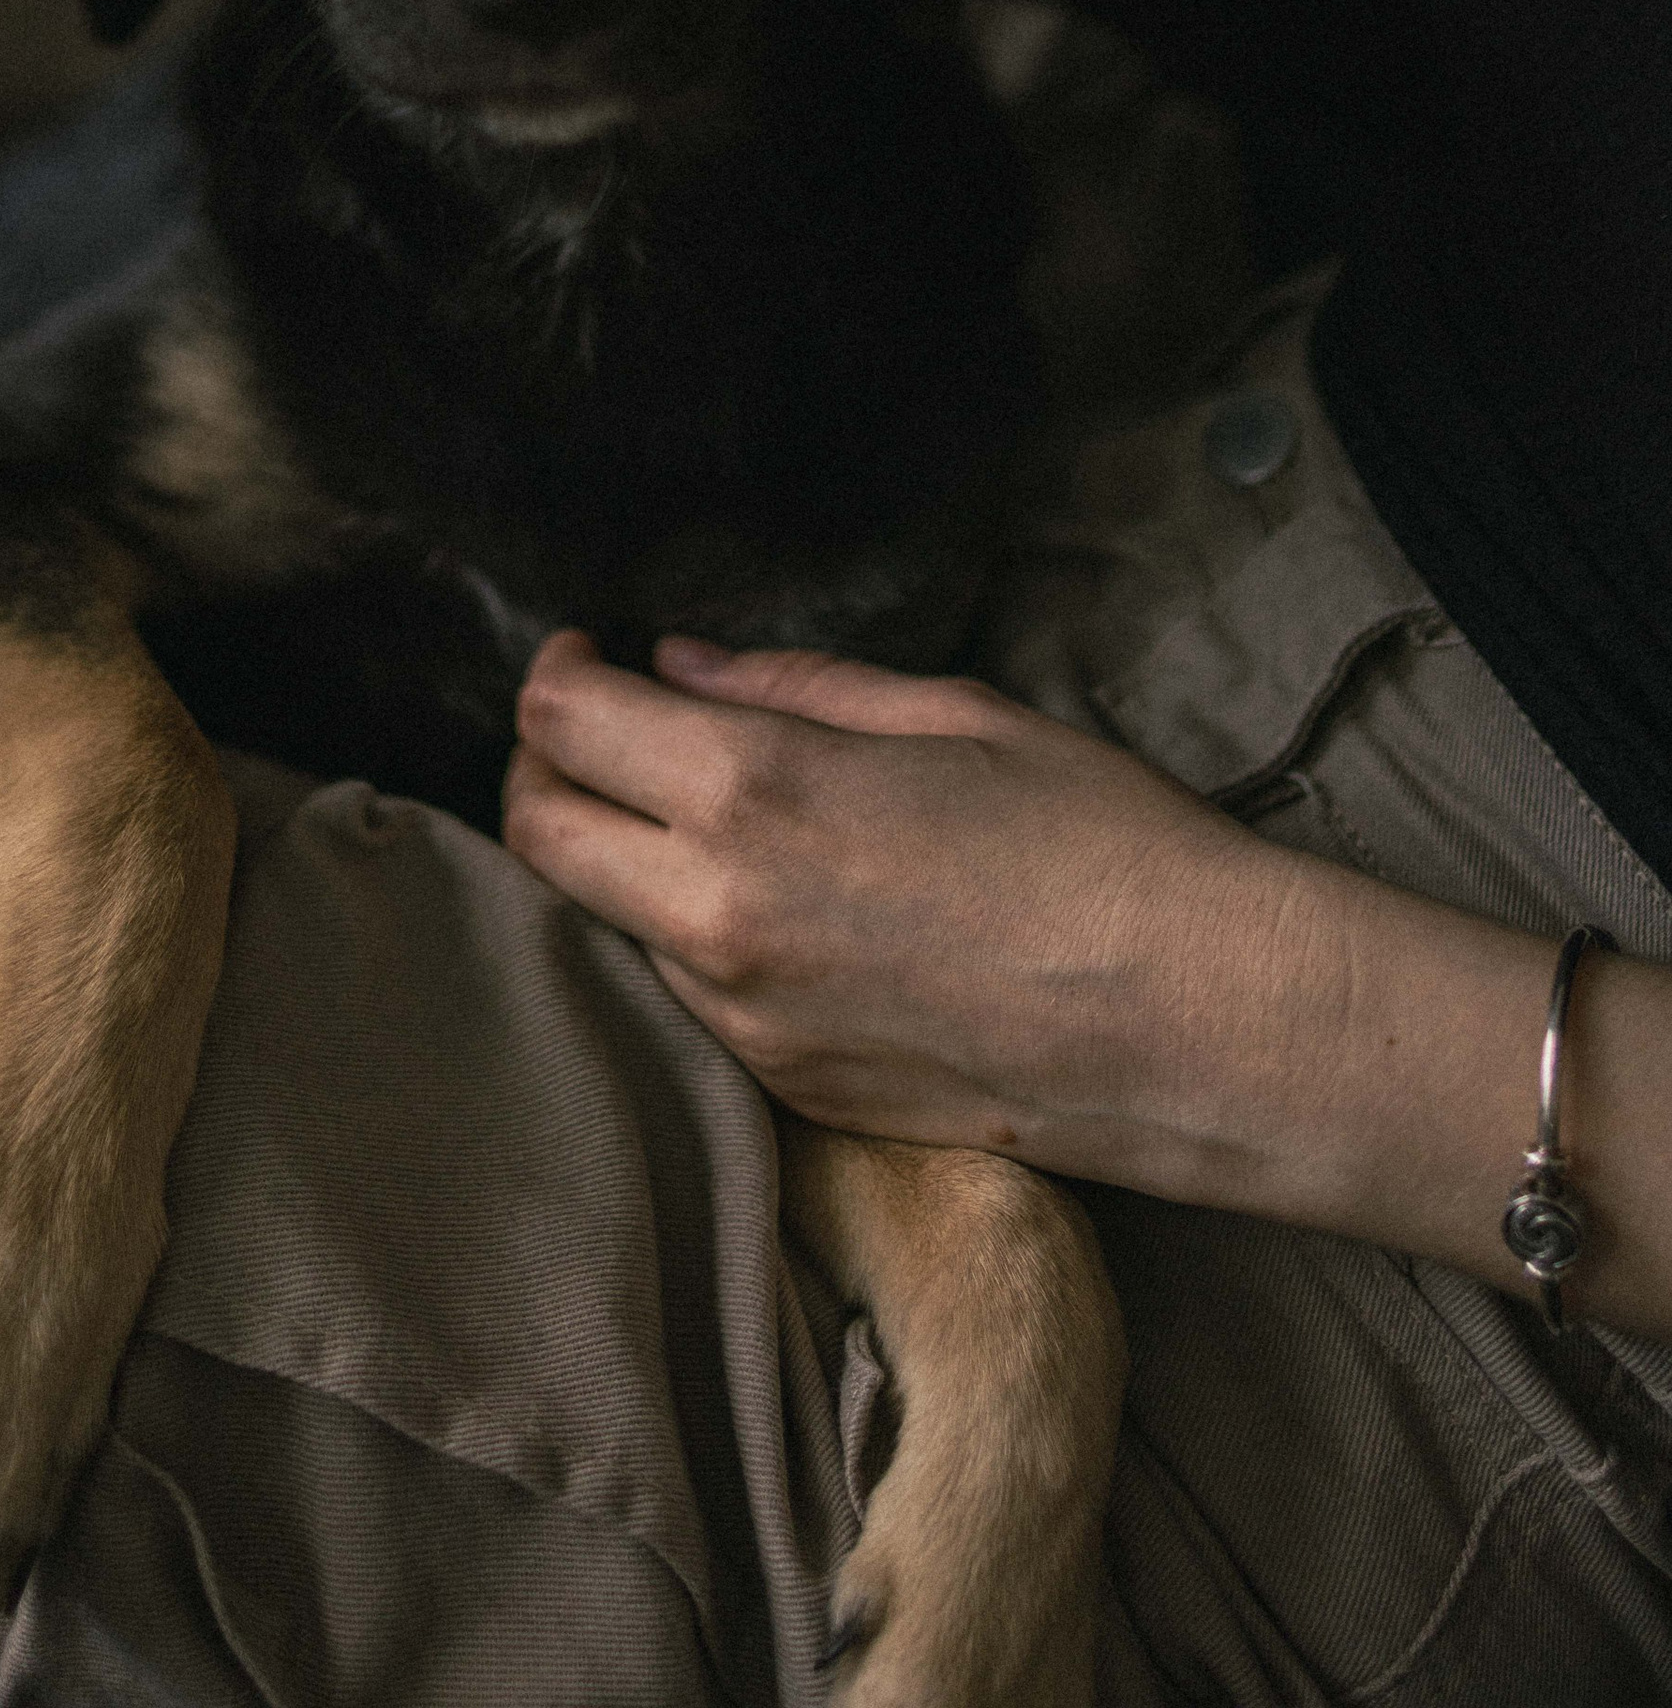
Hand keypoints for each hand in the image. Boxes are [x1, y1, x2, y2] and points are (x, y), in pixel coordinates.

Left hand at [505, 630, 1671, 1334]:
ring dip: (627, 860)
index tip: (592, 653)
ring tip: (715, 818)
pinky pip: (694, 997)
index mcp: (756, 793)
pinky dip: (699, 938)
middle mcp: (720, 914)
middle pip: (537, 831)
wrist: (1209, 1026)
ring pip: (608, 920)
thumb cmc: (1104, 842)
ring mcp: (747, 1020)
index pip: (562, 721)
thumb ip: (792, 688)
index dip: (556, 670)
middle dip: (548, 765)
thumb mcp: (953, 714)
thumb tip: (678, 666)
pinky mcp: (789, 1093)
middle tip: (610, 730)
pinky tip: (788, 907)